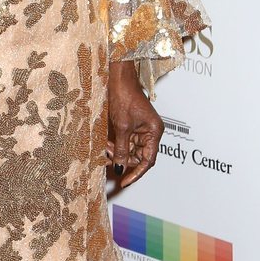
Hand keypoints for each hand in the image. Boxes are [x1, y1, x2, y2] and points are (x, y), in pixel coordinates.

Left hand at [107, 61, 162, 189]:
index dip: (137, 173)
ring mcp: (141, 128)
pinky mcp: (132, 125)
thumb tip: (121, 168)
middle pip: (139, 156)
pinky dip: (115, 144)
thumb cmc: (124, 97)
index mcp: (155, 132)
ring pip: (130, 149)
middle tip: (108, 160)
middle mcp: (151, 132)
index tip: (124, 182)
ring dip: (117, 152)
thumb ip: (122, 149)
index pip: (148, 160)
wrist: (118, 77)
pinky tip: (105, 143)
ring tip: (104, 149)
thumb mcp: (122, 127)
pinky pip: (125, 141)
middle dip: (123, 159)